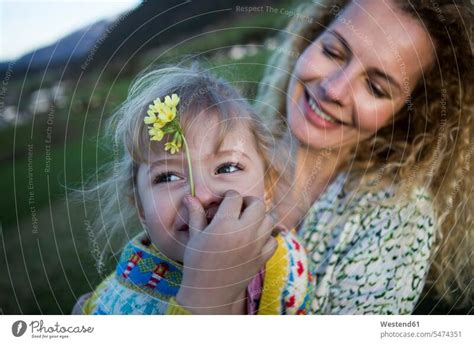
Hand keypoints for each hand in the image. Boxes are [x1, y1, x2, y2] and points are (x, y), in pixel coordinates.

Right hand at [176, 190, 276, 313]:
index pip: (235, 197)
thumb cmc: (197, 263)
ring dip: (260, 217)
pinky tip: (255, 239)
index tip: (224, 202)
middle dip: (248, 201)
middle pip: (257, 204)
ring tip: (247, 222)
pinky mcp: (262, 258)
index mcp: (224, 224)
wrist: (209, 293)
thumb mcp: (194, 237)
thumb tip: (190, 197)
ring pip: (269, 219)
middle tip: (239, 207)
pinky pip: (273, 240)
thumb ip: (196, 214)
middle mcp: (244, 232)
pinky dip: (267, 237)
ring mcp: (256, 245)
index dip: (229, 196)